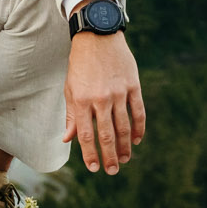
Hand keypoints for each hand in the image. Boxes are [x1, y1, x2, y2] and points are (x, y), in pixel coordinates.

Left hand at [64, 31, 144, 173]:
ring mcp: (119, 92)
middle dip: (109, 156)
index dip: (90, 154)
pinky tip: (136, 140)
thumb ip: (72, 115)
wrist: (98, 36)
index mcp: (82, 100)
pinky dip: (139, 128)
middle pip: (107, 135)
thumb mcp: (70, 88)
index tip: (94, 168)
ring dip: (125, 146)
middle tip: (112, 171)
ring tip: (124, 159)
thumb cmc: (80, 64)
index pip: (86, 134)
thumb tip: (67, 139)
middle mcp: (100, 98)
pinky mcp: (133, 85)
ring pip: (124, 127)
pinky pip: (138, 112)